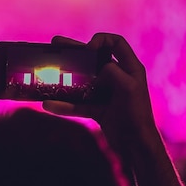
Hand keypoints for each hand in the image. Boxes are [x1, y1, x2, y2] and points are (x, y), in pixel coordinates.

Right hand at [43, 33, 158, 157]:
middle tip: (55, 44)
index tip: (88, 48)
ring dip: (65, 77)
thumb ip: (112, 72)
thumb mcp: (128, 87)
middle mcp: (118, 78)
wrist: (137, 146)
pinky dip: (64, 105)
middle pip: (93, 59)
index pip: (116, 43)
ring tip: (47, 71)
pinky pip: (78, 104)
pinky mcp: (98, 109)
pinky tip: (49, 105)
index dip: (102, 40)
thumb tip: (97, 73)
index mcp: (130, 68)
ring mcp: (106, 94)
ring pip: (82, 81)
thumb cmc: (138, 114)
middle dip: (74, 51)